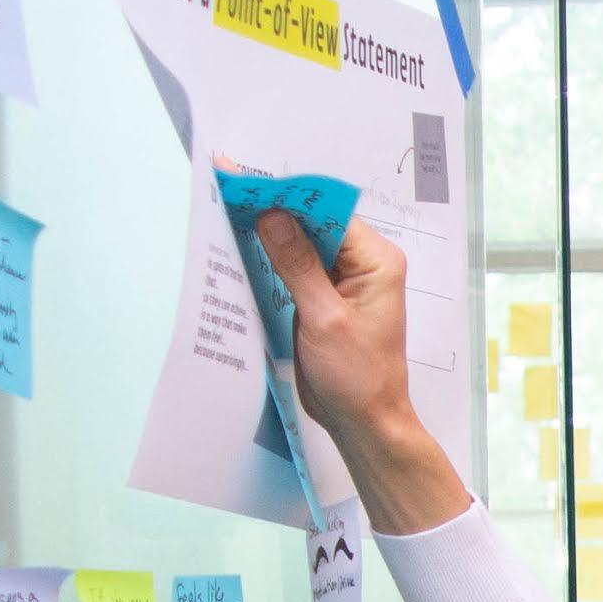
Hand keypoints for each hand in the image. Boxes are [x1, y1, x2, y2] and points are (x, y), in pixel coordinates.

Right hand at [245, 206, 472, 534]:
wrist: (363, 421)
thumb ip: (297, 264)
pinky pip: (295, 265)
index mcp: (376, 261)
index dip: (286, 196)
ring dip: (267, 231)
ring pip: (300, 241)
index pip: (328, 212)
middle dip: (272, 208)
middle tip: (226, 190)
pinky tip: (240, 245)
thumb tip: (271, 216)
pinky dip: (269, 257)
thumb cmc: (356, 377)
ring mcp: (343, 279)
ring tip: (226, 209)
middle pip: (313, 222)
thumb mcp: (323, 318)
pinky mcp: (323, 295)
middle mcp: (364, 263)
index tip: (246, 181)